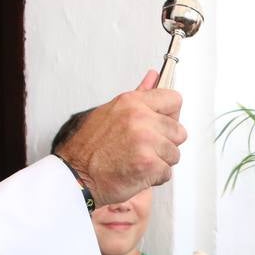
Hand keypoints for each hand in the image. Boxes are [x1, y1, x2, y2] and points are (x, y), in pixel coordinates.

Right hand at [55, 71, 185, 205]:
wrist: (75, 176)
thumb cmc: (89, 147)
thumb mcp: (112, 112)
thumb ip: (139, 95)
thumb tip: (154, 76)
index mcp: (132, 103)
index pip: (174, 99)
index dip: (170, 115)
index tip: (162, 124)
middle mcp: (140, 119)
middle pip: (179, 131)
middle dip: (165, 143)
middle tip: (144, 148)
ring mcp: (146, 141)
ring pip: (174, 154)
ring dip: (160, 162)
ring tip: (137, 161)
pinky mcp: (149, 164)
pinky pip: (167, 172)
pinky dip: (154, 178)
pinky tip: (136, 173)